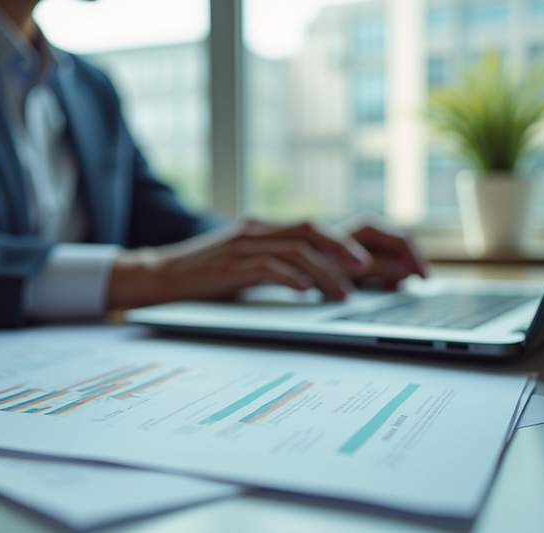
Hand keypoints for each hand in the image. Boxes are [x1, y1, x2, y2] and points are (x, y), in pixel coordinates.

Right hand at [107, 219, 427, 308]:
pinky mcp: (229, 263)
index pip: (321, 227)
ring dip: (328, 270)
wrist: (159, 277)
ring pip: (299, 247)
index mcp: (269, 229)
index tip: (384, 265)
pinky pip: (268, 265)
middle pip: (316, 229)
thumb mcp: (250, 268)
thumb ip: (285, 268)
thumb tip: (332, 284)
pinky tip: (308, 291)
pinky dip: (292, 276)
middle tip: (383, 274)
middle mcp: (260, 229)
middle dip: (354, 250)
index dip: (358, 241)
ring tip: (346, 294)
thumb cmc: (207, 278)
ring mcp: (244, 242)